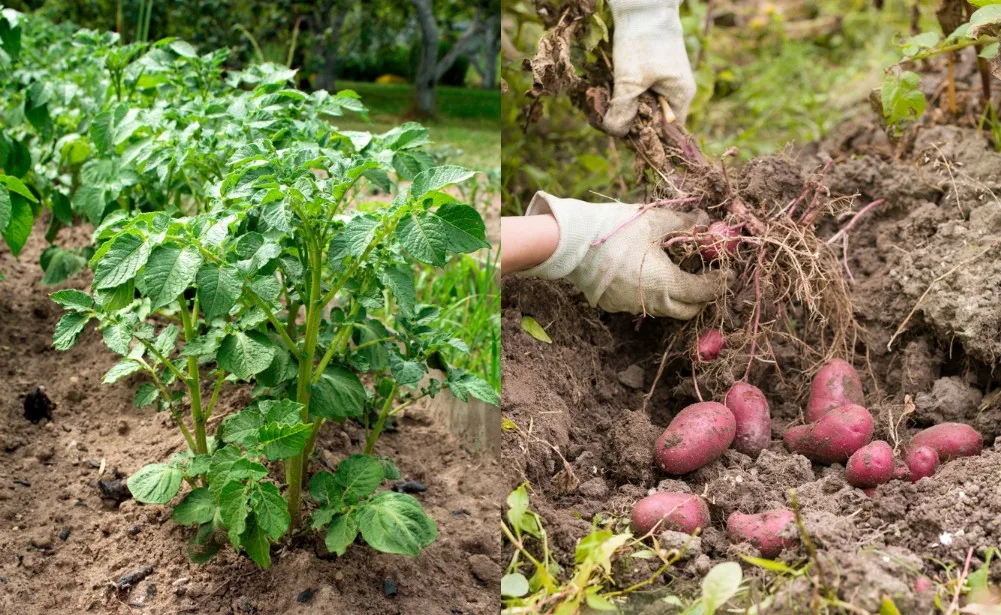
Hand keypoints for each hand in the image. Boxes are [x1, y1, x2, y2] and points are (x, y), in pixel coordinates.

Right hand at [518, 192, 724, 318]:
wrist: (571, 243)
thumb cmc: (616, 229)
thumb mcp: (655, 220)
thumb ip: (684, 222)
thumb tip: (703, 219)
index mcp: (666, 283)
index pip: (704, 292)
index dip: (719, 282)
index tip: (726, 271)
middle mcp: (651, 302)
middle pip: (687, 310)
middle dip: (701, 297)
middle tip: (705, 276)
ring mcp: (630, 306)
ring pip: (664, 309)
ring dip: (676, 296)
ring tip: (677, 272)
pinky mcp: (614, 304)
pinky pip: (641, 304)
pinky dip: (652, 294)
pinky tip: (647, 274)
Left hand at [603, 0, 695, 135]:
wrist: (644, 7)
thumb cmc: (643, 43)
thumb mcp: (630, 80)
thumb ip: (623, 109)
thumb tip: (616, 133)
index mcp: (680, 98)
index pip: (666, 132)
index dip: (646, 138)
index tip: (623, 138)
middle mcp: (676, 92)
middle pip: (654, 120)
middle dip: (632, 122)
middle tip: (610, 120)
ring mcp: (666, 81)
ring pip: (644, 106)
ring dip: (627, 107)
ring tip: (609, 106)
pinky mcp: (653, 72)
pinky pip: (640, 92)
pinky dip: (626, 94)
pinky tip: (613, 91)